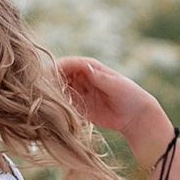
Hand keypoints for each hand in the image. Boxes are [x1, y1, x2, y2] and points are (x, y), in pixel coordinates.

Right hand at [56, 57, 170, 151]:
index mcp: (90, 67)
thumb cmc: (130, 95)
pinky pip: (63, 104)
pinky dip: (57, 107)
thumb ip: (99, 77)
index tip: (47, 76)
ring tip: (46, 104)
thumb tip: (84, 67)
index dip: (56, 68)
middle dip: (50, 82)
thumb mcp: (116, 85)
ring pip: (59, 90)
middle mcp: (81, 77)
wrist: (136, 116)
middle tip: (43, 93)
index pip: (68, 64)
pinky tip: (54, 112)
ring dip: (52, 95)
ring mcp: (79, 91)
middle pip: (59, 76)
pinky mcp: (78, 106)